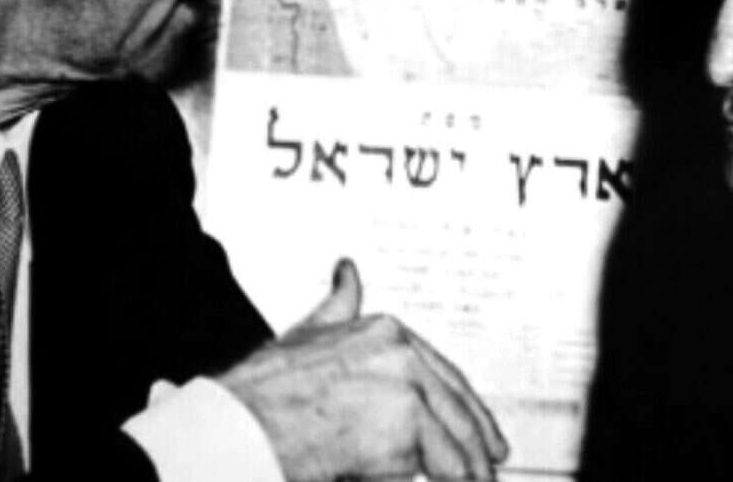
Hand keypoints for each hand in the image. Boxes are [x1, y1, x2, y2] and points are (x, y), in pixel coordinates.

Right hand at [218, 258, 508, 480]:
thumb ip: (338, 304)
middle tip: (489, 463)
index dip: (463, 404)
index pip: (442, 372)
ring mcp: (406, 390)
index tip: (478, 425)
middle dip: (476, 438)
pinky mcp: (404, 430)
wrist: (243, 426)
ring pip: (453, 438)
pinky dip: (444, 478)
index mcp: (385, 330)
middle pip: (457, 403)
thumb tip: (348, 272)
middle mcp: (401, 353)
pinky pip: (436, 466)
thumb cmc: (264, 392)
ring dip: (466, 468)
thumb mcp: (307, 333)